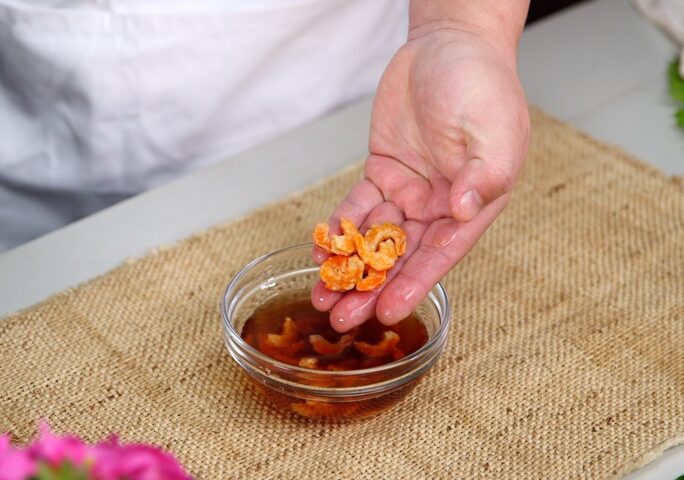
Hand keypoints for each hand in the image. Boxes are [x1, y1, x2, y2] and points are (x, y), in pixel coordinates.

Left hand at [312, 25, 529, 331]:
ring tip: (322, 297)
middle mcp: (440, 206)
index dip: (413, 286)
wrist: (448, 46)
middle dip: (372, 289)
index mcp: (473, 204)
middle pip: (402, 258)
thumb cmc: (481, 84)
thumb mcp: (492, 128)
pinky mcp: (383, 174)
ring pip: (376, 241)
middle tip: (343, 320)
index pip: (441, 255)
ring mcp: (409, 192)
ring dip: (350, 269)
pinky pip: (358, 209)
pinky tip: (320, 252)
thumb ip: (483, 173)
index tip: (387, 312)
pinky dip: (339, 230)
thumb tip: (462, 211)